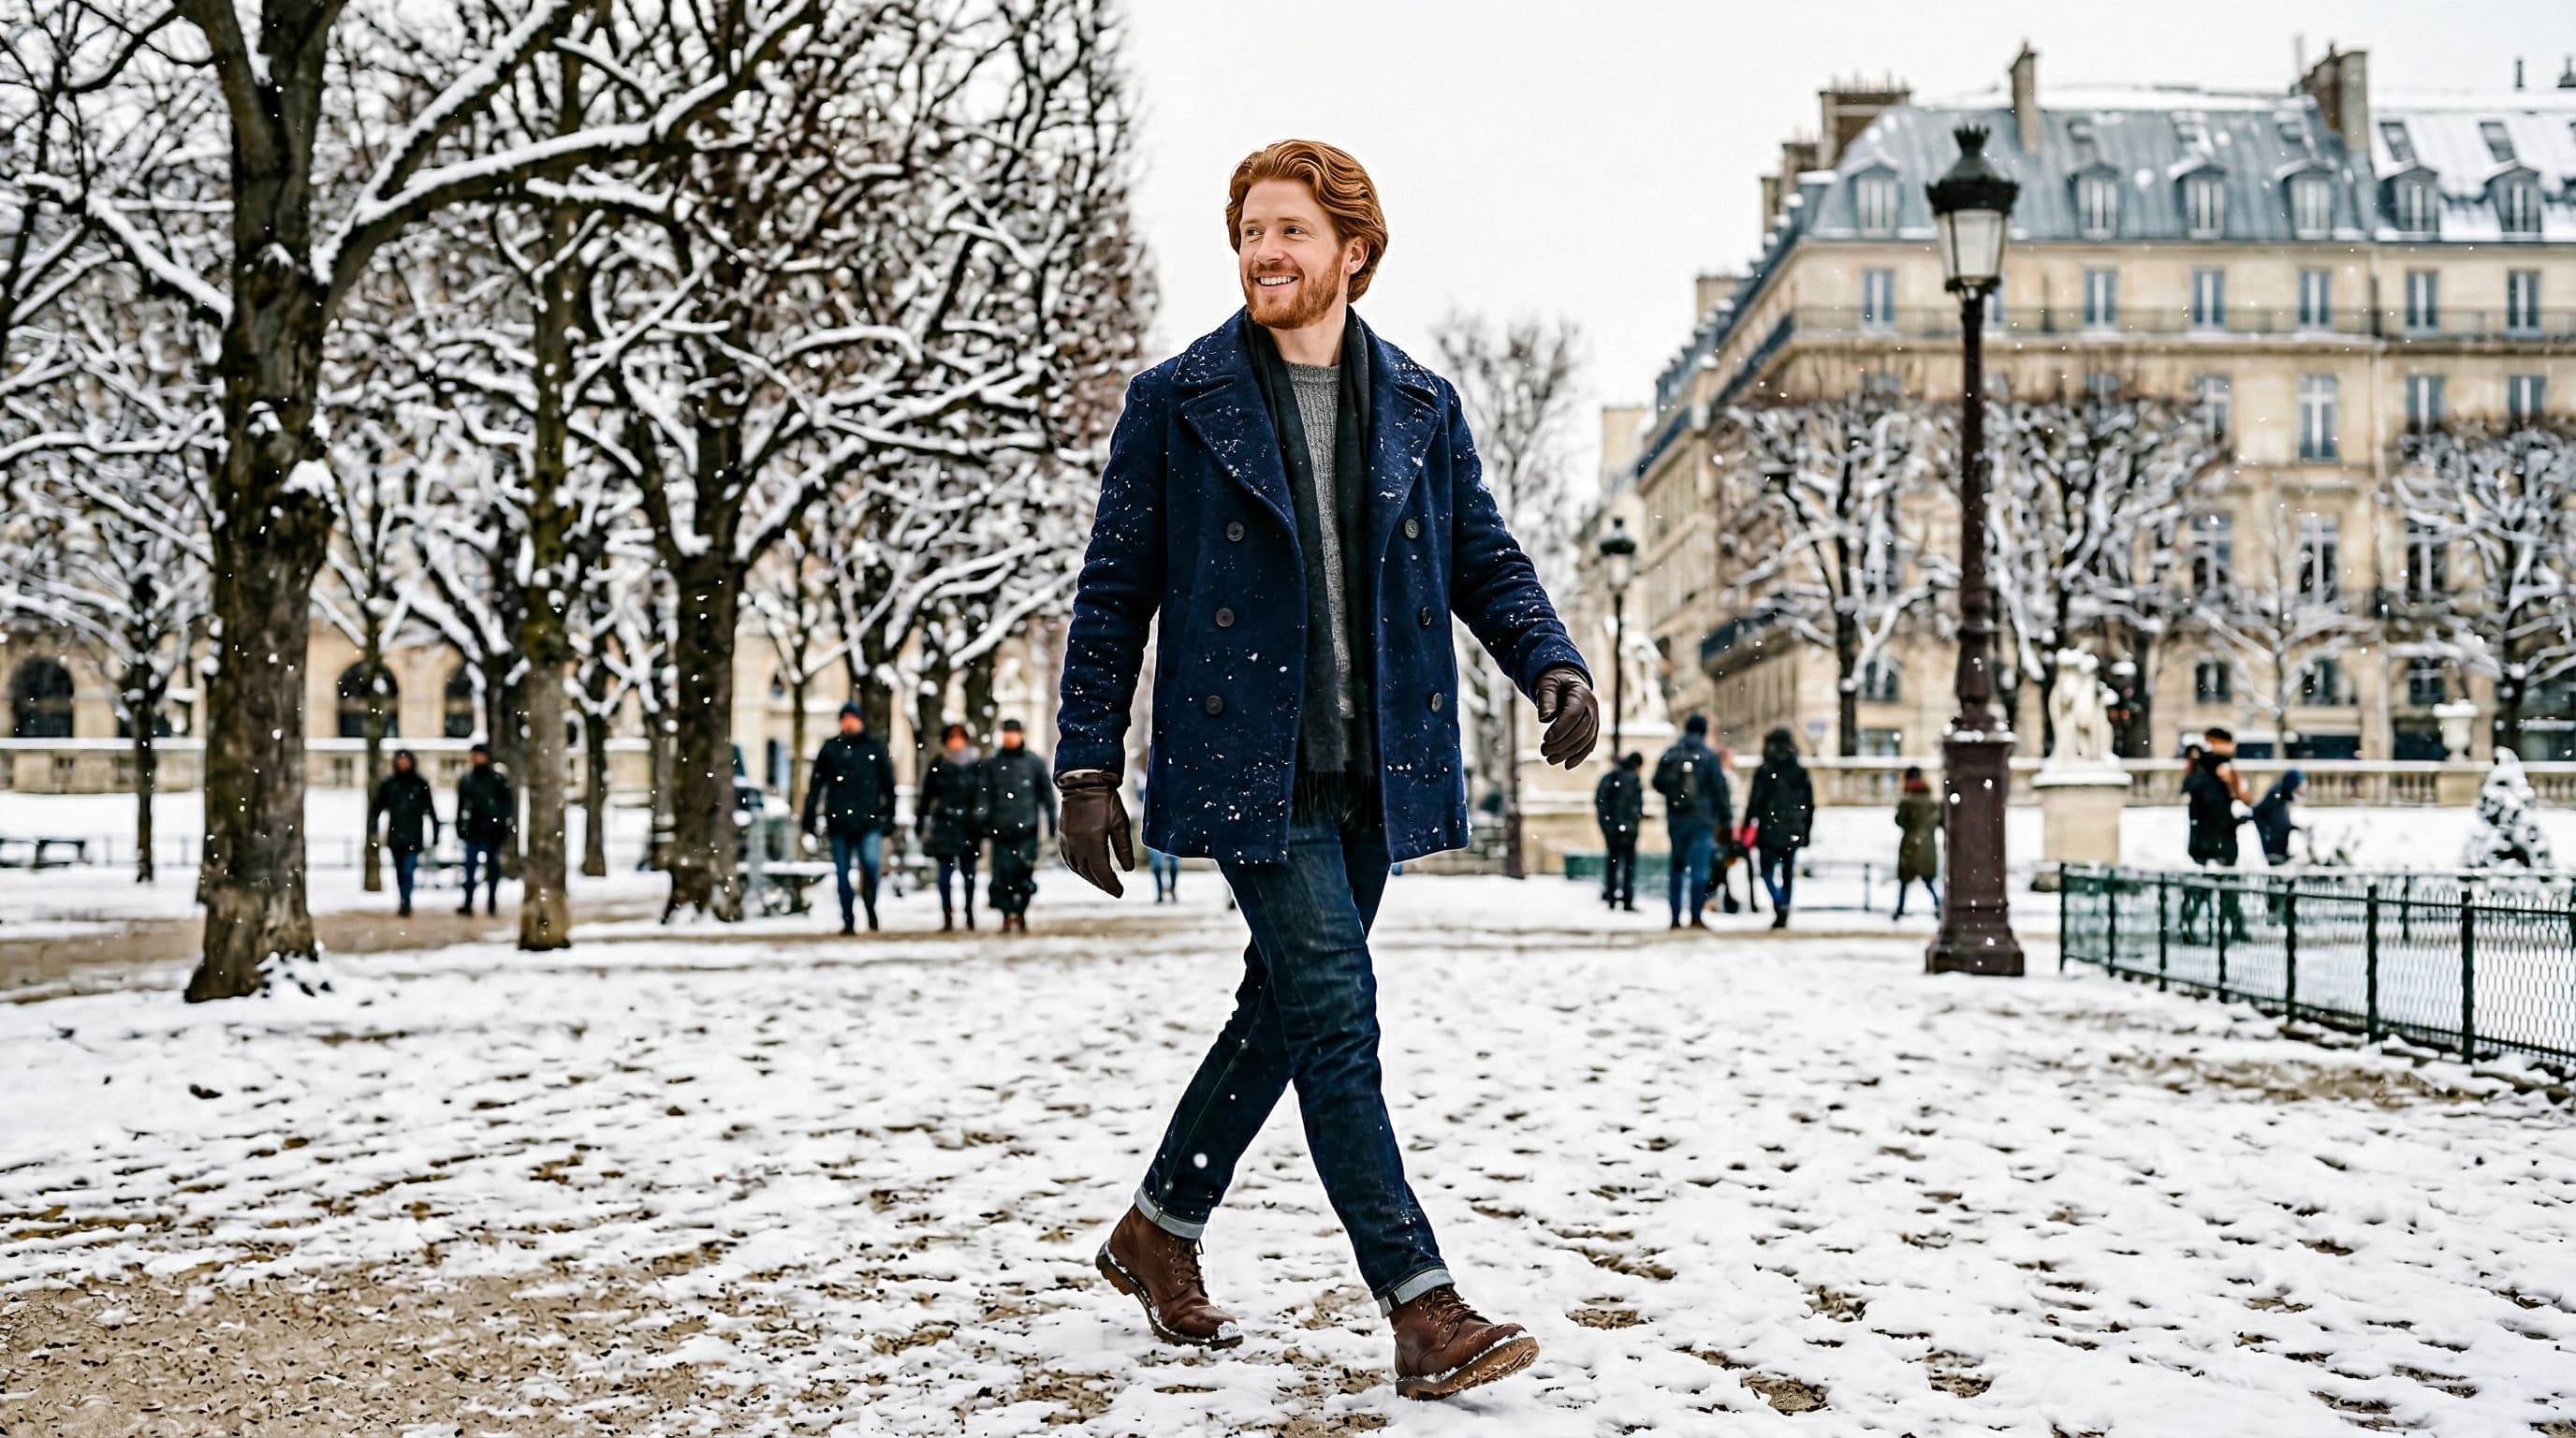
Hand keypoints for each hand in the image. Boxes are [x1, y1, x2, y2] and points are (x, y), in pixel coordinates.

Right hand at [1057, 771, 1132, 896]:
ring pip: (1078, 869)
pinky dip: (1078, 869)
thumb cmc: (1105, 801)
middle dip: (1102, 884)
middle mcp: (1076, 845)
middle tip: (1114, 890)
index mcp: (1092, 842)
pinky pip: (1068, 860)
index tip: (1120, 893)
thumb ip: (1123, 848)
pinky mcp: (1062, 837)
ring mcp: (1066, 842)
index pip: (1101, 872)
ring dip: (1090, 878)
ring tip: (1102, 882)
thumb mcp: (1120, 823)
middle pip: (1089, 873)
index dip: (1111, 885)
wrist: (1083, 782)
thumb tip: (1128, 869)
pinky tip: (1085, 870)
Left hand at [1533, 666, 1598, 767]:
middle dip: (1562, 744)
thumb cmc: (1555, 683)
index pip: (1573, 714)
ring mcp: (1595, 718)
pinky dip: (1580, 756)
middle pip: (1581, 730)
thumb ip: (1546, 699)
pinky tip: (1567, 765)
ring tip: (1550, 759)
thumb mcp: (1547, 684)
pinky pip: (1590, 744)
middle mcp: (1592, 707)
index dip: (1560, 729)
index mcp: (1581, 693)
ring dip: (1569, 753)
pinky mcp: (1593, 729)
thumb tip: (1545, 718)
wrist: (1567, 682)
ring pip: (1586, 740)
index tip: (1545, 739)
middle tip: (1544, 751)